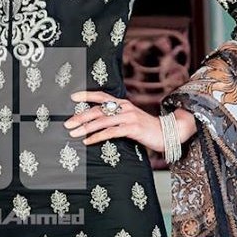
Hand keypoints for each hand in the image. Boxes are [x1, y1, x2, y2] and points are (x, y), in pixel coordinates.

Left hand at [63, 90, 196, 152]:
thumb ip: (116, 118)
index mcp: (123, 103)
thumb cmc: (147, 129)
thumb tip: (97, 123)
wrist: (169, 133)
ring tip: (73, 133)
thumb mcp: (130, 120)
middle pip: (98, 110)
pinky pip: (111, 132)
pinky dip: (97, 137)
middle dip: (80, 116)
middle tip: (67, 123)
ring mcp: (129, 117)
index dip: (87, 95)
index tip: (72, 97)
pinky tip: (88, 141)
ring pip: (102, 121)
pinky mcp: (133, 128)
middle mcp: (125, 107)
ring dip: (85, 128)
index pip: (102, 96)